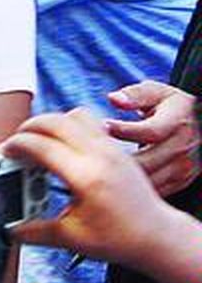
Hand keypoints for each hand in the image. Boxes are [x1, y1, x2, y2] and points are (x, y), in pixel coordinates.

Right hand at [1, 109, 174, 266]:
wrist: (158, 236)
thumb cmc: (120, 239)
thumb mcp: (70, 238)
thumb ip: (34, 231)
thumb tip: (9, 227)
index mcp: (86, 177)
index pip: (41, 146)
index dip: (16, 146)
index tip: (5, 153)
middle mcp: (101, 157)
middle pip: (55, 122)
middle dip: (28, 127)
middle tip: (16, 142)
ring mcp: (112, 150)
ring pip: (74, 116)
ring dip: (51, 123)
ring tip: (38, 140)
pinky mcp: (118, 150)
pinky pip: (89, 123)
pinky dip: (69, 126)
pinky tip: (62, 147)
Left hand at [106, 80, 199, 196]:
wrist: (198, 123)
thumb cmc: (170, 106)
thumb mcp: (156, 92)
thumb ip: (135, 95)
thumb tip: (114, 98)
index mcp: (177, 122)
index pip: (151, 131)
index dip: (124, 131)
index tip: (102, 127)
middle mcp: (182, 146)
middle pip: (147, 161)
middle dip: (116, 160)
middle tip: (91, 154)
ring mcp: (183, 166)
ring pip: (149, 180)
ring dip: (122, 177)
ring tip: (99, 168)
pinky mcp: (180, 180)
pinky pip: (154, 189)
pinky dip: (133, 189)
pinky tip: (115, 180)